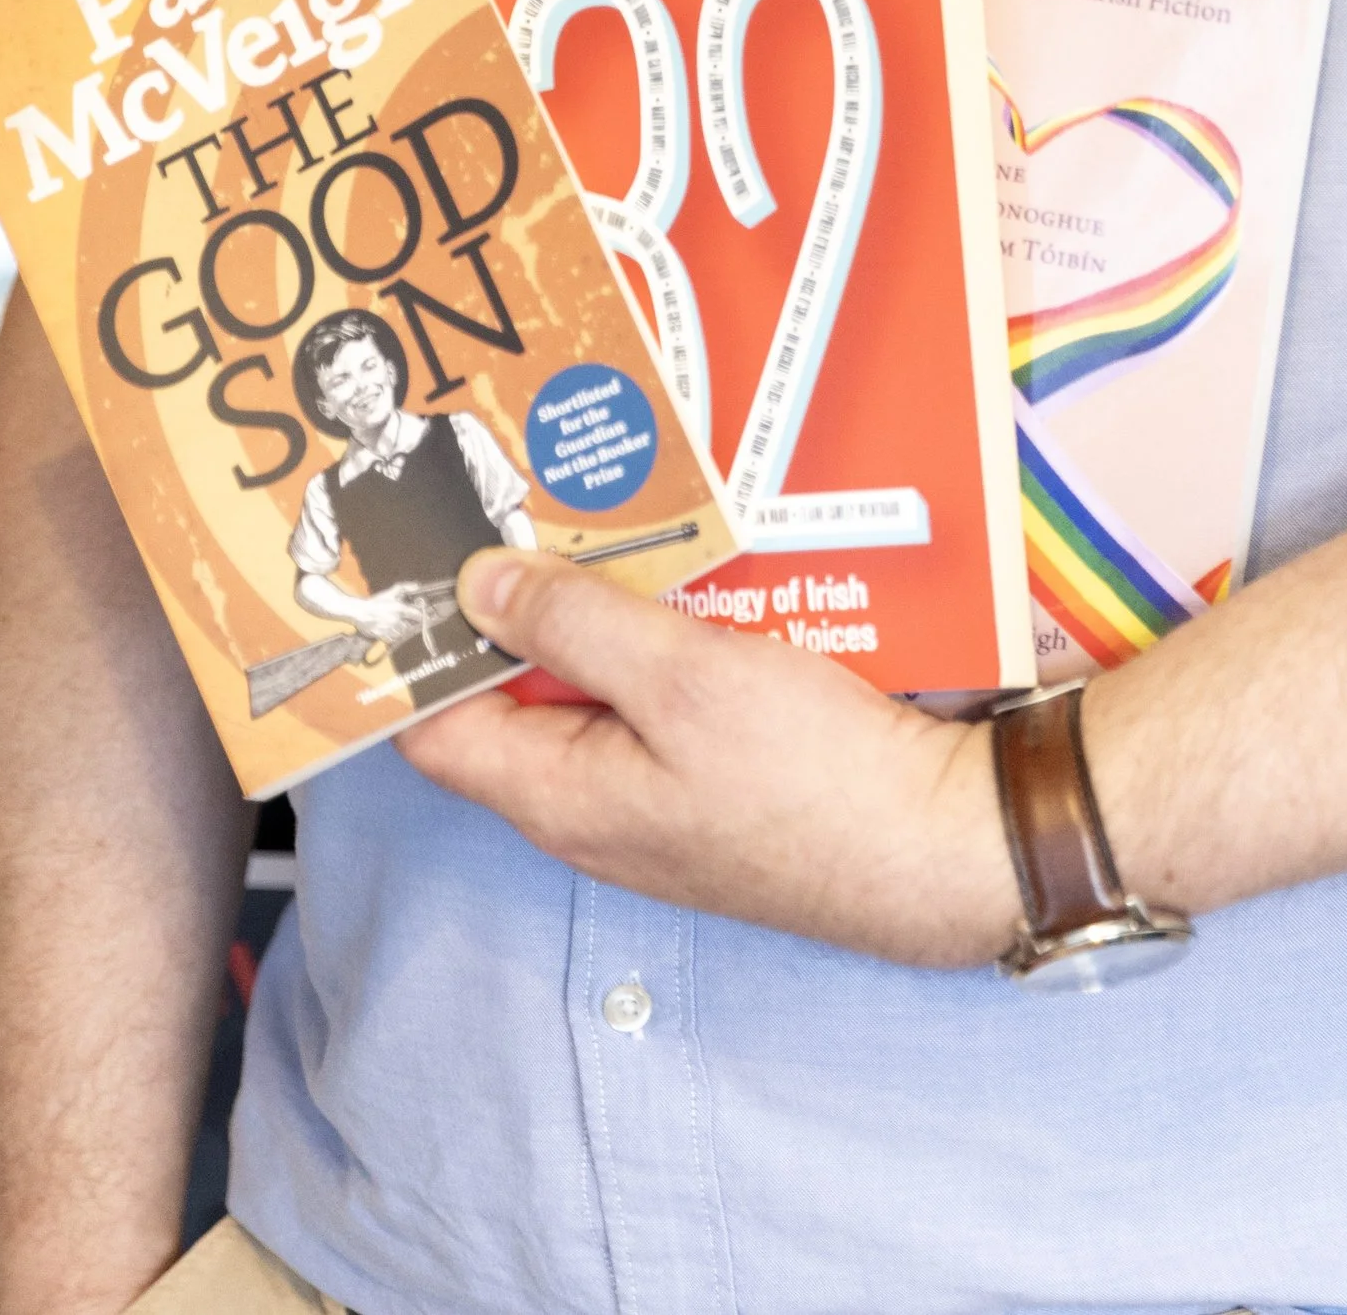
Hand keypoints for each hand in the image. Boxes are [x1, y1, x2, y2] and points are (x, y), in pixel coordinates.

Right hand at [357, 584, 437, 650]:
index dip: (422, 616)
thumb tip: (417, 586)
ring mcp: (390, 629)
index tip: (425, 617)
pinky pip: (392, 637)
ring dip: (399, 629)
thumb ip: (404, 588)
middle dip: (406, 623)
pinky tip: (387, 628)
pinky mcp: (384, 636)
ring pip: (400, 632)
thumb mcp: (390, 592)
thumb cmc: (375, 602)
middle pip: (408, 625)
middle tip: (402, 619)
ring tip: (393, 623)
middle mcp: (396, 620)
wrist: (360, 612)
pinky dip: (391, 634)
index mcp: (399, 608)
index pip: (416, 615)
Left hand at [395, 550, 1018, 967]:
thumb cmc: (812, 783)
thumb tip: (475, 587)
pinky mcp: (715, 773)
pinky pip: (661, 692)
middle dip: (515, 600)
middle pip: (516, 692)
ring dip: (601, 605)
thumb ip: (573, 626)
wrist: (940, 846)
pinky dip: (663, 629)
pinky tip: (690, 567)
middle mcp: (592, 803)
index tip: (407, 559)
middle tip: (520, 501)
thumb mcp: (681, 679)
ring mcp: (655, 791)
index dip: (413, 650)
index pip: (433, 729)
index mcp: (558, 794)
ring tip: (609, 511)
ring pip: (596, 682)